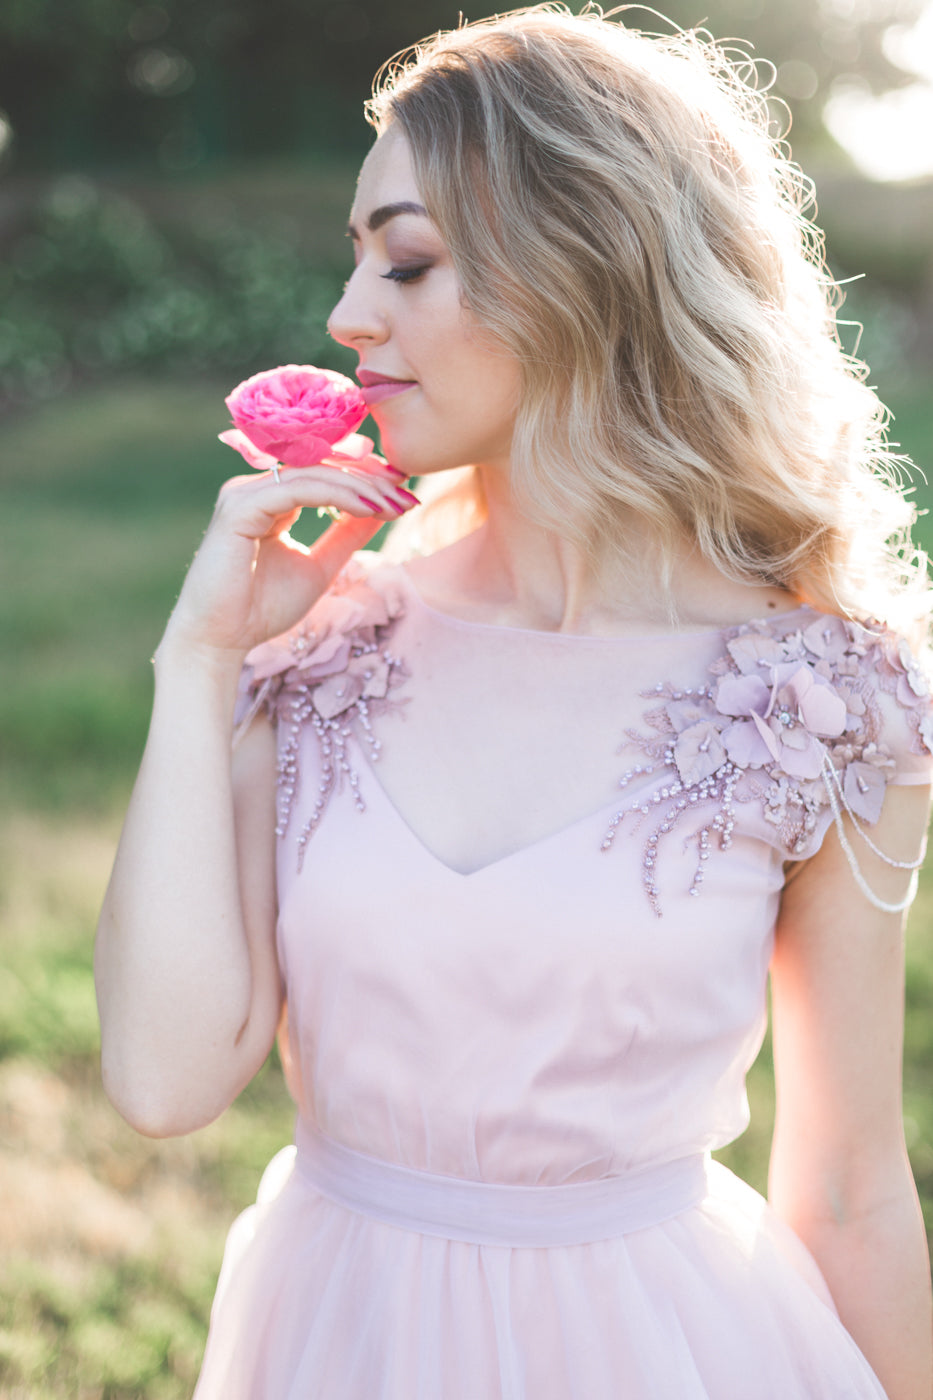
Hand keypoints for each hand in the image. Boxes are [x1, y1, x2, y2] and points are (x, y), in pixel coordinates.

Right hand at [157, 463, 417, 664]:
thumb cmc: (262, 608)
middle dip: (368, 476)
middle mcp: (255, 487)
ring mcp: (244, 493)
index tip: (404, 489)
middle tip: (406, 489)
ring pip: (312, 473)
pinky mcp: (239, 507)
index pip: (322, 472)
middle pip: (320, 465)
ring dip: (359, 485)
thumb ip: (345, 536)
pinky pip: (297, 490)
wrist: (220, 639)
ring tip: (393, 501)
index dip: (364, 476)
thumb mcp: (319, 567)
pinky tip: (368, 507)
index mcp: (270, 498)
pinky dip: (337, 496)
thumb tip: (382, 510)